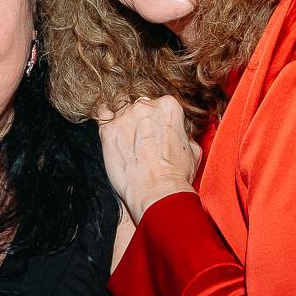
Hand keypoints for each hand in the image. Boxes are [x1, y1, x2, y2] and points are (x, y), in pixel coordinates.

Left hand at [97, 96, 199, 221]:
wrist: (157, 192)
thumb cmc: (176, 175)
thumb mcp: (193, 149)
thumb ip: (184, 134)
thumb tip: (181, 134)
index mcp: (169, 106)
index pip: (161, 104)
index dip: (159, 120)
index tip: (158, 132)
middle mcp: (146, 106)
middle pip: (141, 105)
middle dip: (142, 119)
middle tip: (143, 139)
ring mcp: (125, 116)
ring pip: (121, 107)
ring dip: (124, 119)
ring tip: (127, 136)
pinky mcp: (108, 130)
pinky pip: (102, 114)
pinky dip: (105, 117)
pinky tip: (110, 128)